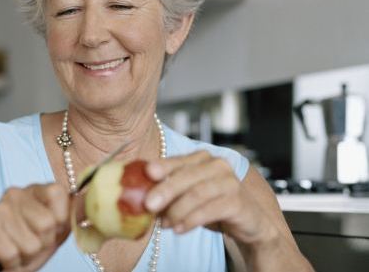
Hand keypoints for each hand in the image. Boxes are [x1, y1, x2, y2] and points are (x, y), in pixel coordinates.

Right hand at [0, 183, 69, 271]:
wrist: (1, 263)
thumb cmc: (33, 241)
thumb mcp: (59, 227)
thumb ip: (75, 212)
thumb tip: (88, 200)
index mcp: (37, 189)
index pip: (57, 193)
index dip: (60, 220)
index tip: (53, 228)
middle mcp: (16, 193)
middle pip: (47, 223)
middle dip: (44, 242)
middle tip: (34, 242)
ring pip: (30, 244)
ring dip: (28, 255)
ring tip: (19, 250)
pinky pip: (12, 254)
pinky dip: (13, 263)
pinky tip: (7, 256)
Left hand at [144, 151, 274, 245]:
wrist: (249, 221)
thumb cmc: (212, 204)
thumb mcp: (188, 195)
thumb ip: (169, 192)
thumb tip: (138, 199)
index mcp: (202, 158)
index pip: (178, 160)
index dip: (163, 166)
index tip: (148, 172)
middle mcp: (217, 165)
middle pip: (186, 176)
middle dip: (165, 190)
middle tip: (148, 205)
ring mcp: (230, 182)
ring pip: (197, 193)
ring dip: (177, 210)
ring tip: (163, 225)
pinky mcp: (237, 201)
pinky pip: (210, 210)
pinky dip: (191, 220)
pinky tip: (179, 230)